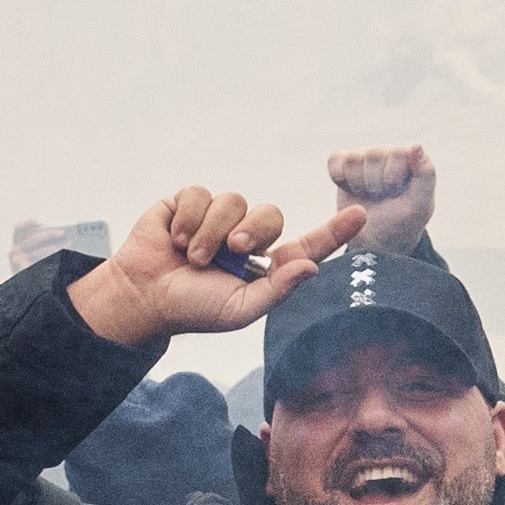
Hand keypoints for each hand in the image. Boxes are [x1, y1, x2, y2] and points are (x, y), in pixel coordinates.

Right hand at [65, 186, 348, 346]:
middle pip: (270, 214)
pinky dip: (189, 218)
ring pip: (234, 201)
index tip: (361, 215)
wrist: (144, 296)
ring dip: (211, 231)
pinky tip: (175, 238)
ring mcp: (218, 217)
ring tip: (192, 256)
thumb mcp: (239, 310)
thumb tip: (311, 266)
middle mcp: (246, 237)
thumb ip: (276, 290)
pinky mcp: (189, 203)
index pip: (308, 244)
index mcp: (266, 266)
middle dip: (251, 232)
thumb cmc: (193, 308)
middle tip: (230, 253)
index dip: (335, 231)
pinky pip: (201, 193)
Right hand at [321, 146, 439, 255]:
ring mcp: (366, 157)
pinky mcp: (344, 164)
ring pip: (353, 159)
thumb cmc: (402, 223)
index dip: (391, 178)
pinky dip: (340, 178)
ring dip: (358, 183)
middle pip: (372, 154)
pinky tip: (352, 190)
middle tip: (381, 197)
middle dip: (374, 183)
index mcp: (412, 158)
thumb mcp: (420, 205)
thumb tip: (416, 146)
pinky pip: (335, 160)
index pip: (396, 153)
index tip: (395, 193)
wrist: (376, 242)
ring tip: (368, 195)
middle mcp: (389, 153)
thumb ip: (425, 174)